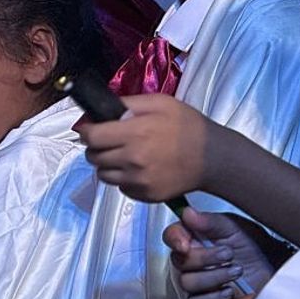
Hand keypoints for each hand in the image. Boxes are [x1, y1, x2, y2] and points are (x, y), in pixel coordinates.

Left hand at [78, 94, 229, 201]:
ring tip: (123, 155)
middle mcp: (132, 159)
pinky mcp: (144, 195)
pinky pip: (120, 187)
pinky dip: (123, 178)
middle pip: (93, 157)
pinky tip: (137, 168)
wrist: (213, 158)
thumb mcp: (160, 103)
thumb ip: (128, 103)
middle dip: (95, 147)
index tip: (89, 129)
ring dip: (107, 164)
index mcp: (134, 133)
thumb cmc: (187, 126)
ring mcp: (138, 180)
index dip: (86, 132)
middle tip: (108, 141)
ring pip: (103, 174)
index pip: (92, 137)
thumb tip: (102, 110)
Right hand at [164, 208, 273, 298]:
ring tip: (236, 271)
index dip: (174, 239)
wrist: (272, 274)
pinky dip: (214, 296)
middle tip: (228, 254)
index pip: (172, 236)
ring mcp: (196, 280)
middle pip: (178, 260)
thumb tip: (188, 213)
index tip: (185, 244)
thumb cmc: (255, 249)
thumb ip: (210, 221)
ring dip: (215, 276)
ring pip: (187, 282)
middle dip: (205, 258)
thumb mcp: (235, 229)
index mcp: (196, 237)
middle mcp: (193, 259)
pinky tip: (229, 289)